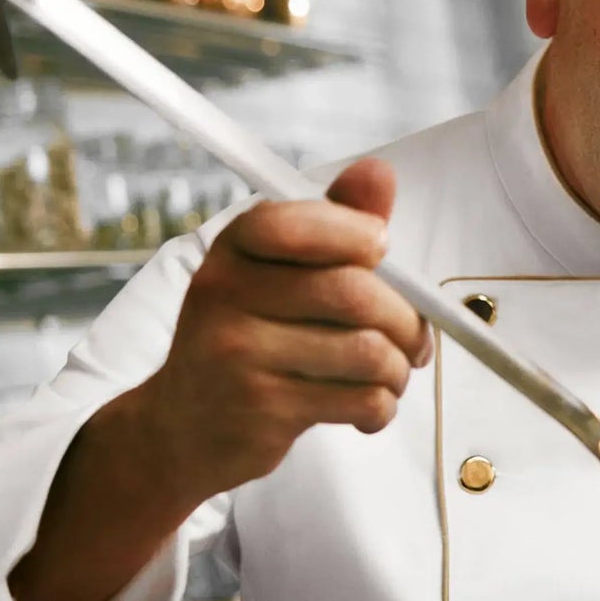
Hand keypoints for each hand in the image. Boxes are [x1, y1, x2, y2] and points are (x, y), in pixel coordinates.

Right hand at [141, 157, 429, 505]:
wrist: (184, 427)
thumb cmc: (249, 343)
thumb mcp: (279, 277)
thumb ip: (334, 226)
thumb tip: (379, 172)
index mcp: (235, 250)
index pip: (298, 222)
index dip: (357, 232)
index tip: (382, 250)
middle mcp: (228, 294)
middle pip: (354, 293)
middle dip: (407, 321)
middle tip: (415, 341)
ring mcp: (240, 353)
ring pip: (367, 352)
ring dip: (398, 370)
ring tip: (390, 376)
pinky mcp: (263, 408)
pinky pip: (360, 399)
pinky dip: (382, 407)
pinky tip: (368, 408)